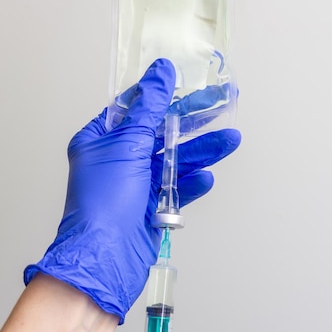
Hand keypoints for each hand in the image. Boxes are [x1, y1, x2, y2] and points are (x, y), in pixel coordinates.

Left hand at [24, 59, 240, 322]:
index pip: (133, 108)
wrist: (104, 259)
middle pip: (160, 132)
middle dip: (190, 119)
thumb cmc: (103, 202)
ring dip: (201, 151)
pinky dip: (191, 183)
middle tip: (221, 102)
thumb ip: (148, 109)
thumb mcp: (126, 146)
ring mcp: (135, 186)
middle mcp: (117, 161)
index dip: (160, 93)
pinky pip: (176, 190)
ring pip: (173, 161)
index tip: (185, 80)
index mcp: (100, 141)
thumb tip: (160, 72)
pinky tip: (206, 178)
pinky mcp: (151, 209)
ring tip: (230, 139)